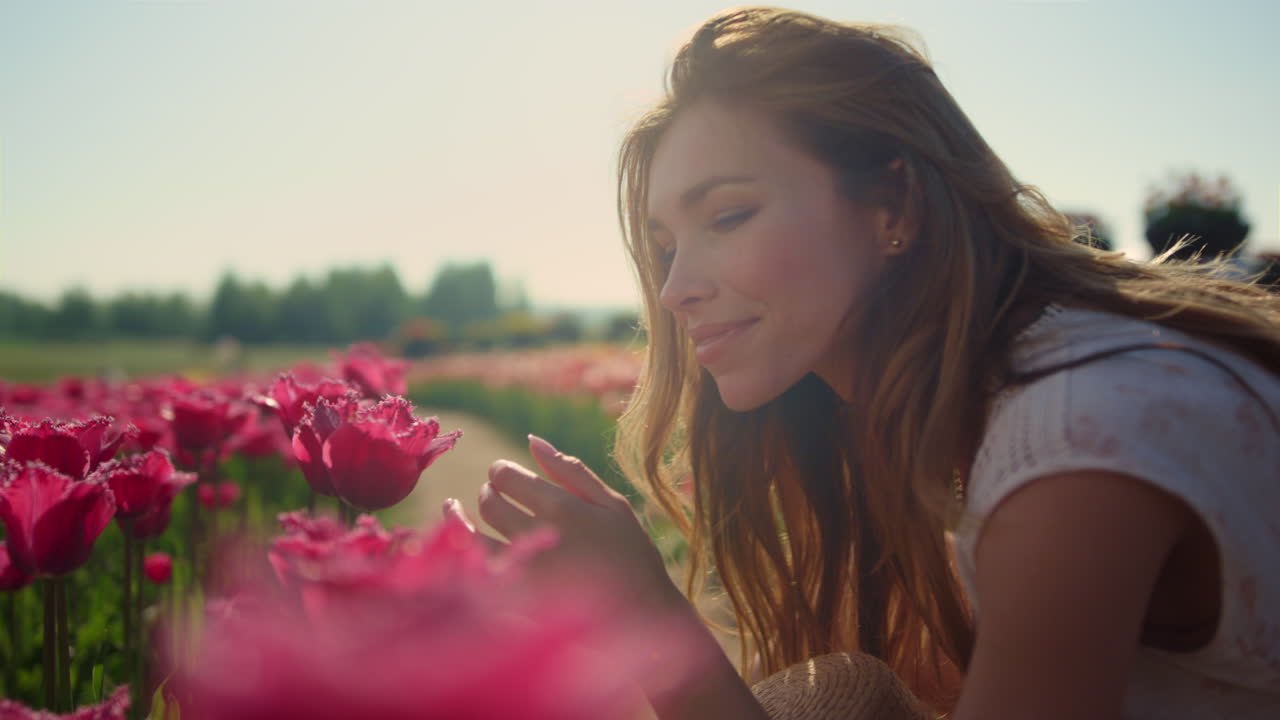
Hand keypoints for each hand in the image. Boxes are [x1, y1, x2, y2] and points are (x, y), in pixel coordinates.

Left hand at [444, 434, 684, 616]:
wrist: (641, 618)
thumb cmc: (632, 556)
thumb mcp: (613, 505)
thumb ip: (572, 471)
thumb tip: (532, 441)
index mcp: (561, 508)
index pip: (507, 476)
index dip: (500, 471)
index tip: (503, 474)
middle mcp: (537, 537)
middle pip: (489, 504)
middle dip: (488, 492)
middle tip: (492, 493)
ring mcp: (523, 573)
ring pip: (472, 539)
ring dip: (460, 520)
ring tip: (456, 510)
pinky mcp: (514, 605)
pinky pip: (476, 576)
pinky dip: (464, 558)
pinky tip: (465, 549)